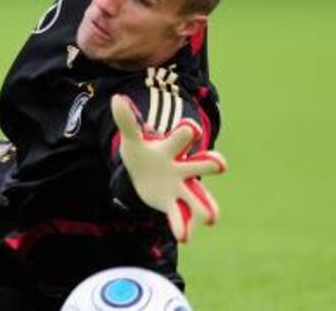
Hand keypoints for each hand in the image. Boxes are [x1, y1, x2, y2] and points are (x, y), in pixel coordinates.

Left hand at [111, 94, 227, 242]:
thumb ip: (126, 121)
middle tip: (220, 164)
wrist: (145, 172)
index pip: (183, 137)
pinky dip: (183, 226)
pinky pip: (181, 216)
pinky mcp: (174, 205)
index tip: (190, 129)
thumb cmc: (142, 151)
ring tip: (211, 218)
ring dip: (204, 206)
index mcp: (173, 147)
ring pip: (197, 196)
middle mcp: (183, 167)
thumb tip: (115, 99)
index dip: (186, 133)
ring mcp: (181, 187)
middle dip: (209, 164)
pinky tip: (183, 237)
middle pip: (199, 164)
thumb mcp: (132, 138)